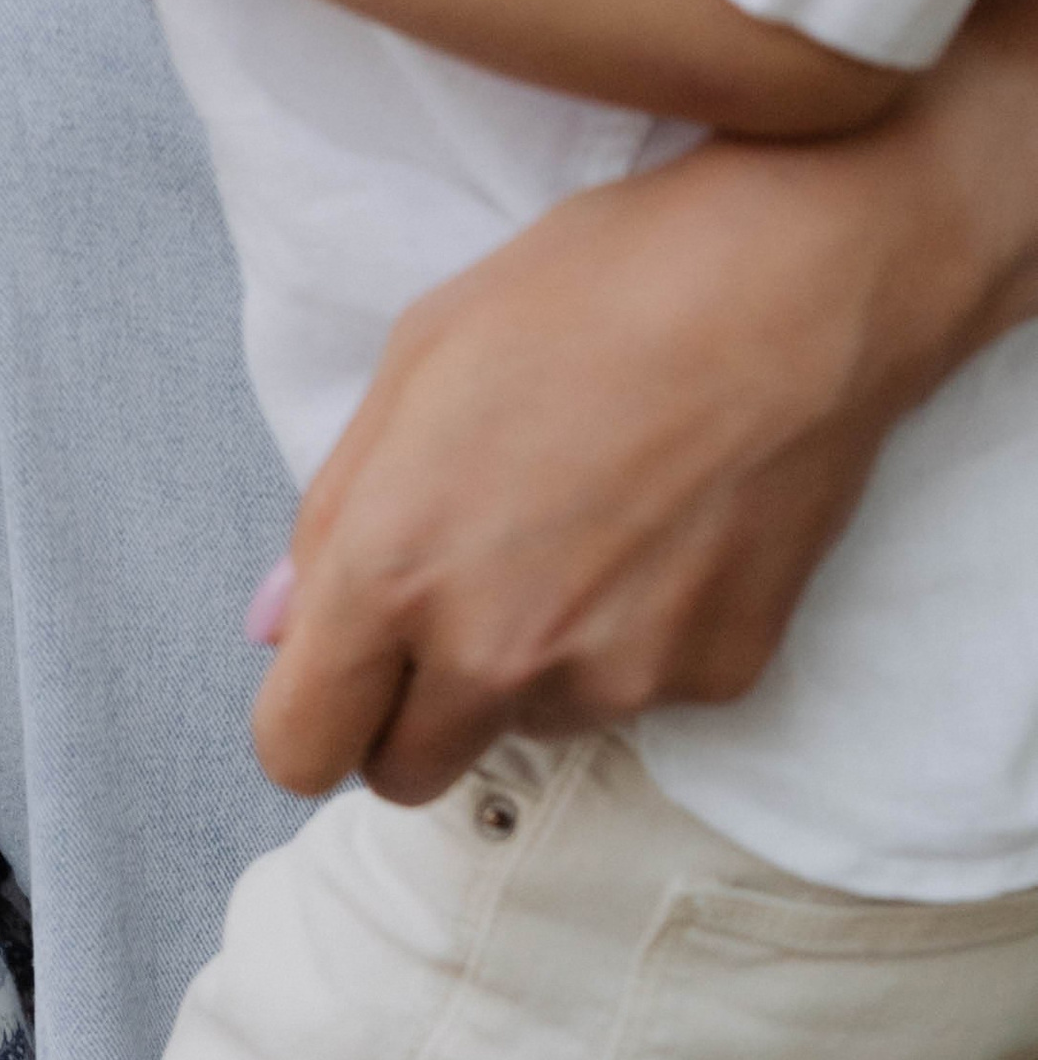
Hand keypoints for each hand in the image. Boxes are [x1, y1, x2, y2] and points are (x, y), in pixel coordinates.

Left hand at [249, 42, 1037, 801]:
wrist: (784, 288)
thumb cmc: (585, 295)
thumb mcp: (413, 364)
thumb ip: (330, 516)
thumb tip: (275, 623)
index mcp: (391, 570)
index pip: (300, 749)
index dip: (312, 712)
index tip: (340, 672)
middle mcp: (493, 652)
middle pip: (406, 771)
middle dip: (408, 709)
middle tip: (453, 598)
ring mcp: (612, 679)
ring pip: (526, 729)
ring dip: (527, 666)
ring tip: (576, 526)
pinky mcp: (713, 680)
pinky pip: (636, 697)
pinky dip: (632, 642)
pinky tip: (660, 534)